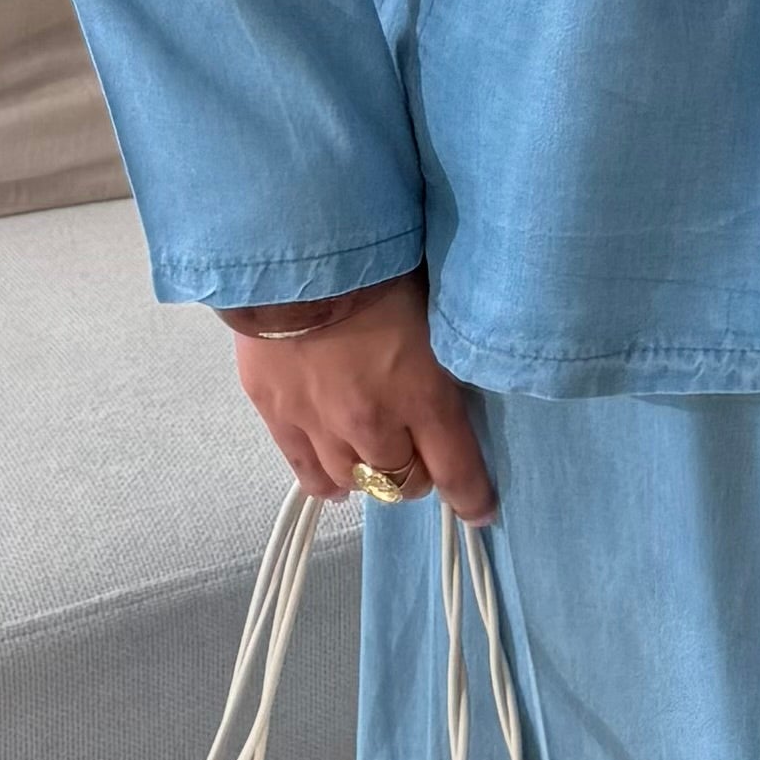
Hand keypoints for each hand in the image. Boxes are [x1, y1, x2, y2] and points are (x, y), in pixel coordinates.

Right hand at [220, 268, 497, 519]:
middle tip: (418, 451)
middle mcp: (373, 424)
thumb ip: (445, 353)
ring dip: (372, 474)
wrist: (293, 250)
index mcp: (423, 394)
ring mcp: (320, 425)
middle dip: (418, 472)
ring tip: (374, 455)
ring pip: (356, 483)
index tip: (481, 510)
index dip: (473, 498)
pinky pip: (308, 473)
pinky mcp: (278, 415)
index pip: (457, 471)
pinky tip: (336, 474)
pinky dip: (328, 479)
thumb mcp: (433, 304)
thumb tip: (460, 374)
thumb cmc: (378, 261)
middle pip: (404, 482)